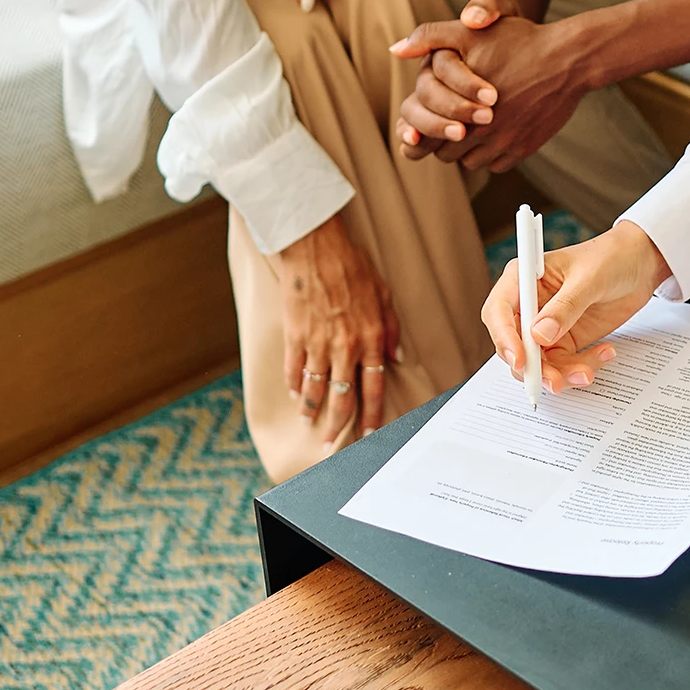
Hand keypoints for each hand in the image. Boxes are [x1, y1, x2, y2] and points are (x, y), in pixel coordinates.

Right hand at [278, 213, 400, 439]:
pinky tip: (297, 395)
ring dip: (313, 411)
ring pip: (316, 390)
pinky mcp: (294, 336)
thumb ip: (391, 329)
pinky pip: (294, 370)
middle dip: (339, 425)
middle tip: (334, 443)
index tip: (370, 433)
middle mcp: (345, 347)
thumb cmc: (351, 265)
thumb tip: (395, 358)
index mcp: (371, 338)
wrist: (314, 246)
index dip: (372, 414)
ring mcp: (317, 343)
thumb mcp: (383, 294)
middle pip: (343, 397)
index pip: (373, 387)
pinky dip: (295, 386)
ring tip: (312, 423)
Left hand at [390, 0, 593, 171]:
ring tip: (473, 126)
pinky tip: (499, 131)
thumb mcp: (469, 32)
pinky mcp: (523, 149)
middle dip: (444, 139)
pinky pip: (498, 164)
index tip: (426, 125)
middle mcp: (479, 132)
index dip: (421, 133)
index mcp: (457, 107)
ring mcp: (503, 144)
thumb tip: (395, 49)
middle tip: (450, 121)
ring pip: (470, 163)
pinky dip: (494, 153)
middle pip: (445, 153)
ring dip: (468, 149)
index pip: (424, 138)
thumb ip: (429, 38)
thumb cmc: (518, 41)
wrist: (567, 59)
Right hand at [480, 220, 670, 390]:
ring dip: (560, 374)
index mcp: (524, 279)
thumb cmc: (611, 257)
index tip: (520, 359)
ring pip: (538, 363)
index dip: (504, 338)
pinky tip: (604, 354)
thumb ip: (565, 307)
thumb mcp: (589, 278)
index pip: (499, 312)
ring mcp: (546, 325)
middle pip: (513, 345)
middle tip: (555, 381)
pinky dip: (579, 368)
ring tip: (587, 372)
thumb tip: (539, 336)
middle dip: (533, 367)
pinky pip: (562, 365)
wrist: (640, 264)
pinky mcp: (565, 340)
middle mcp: (530, 305)